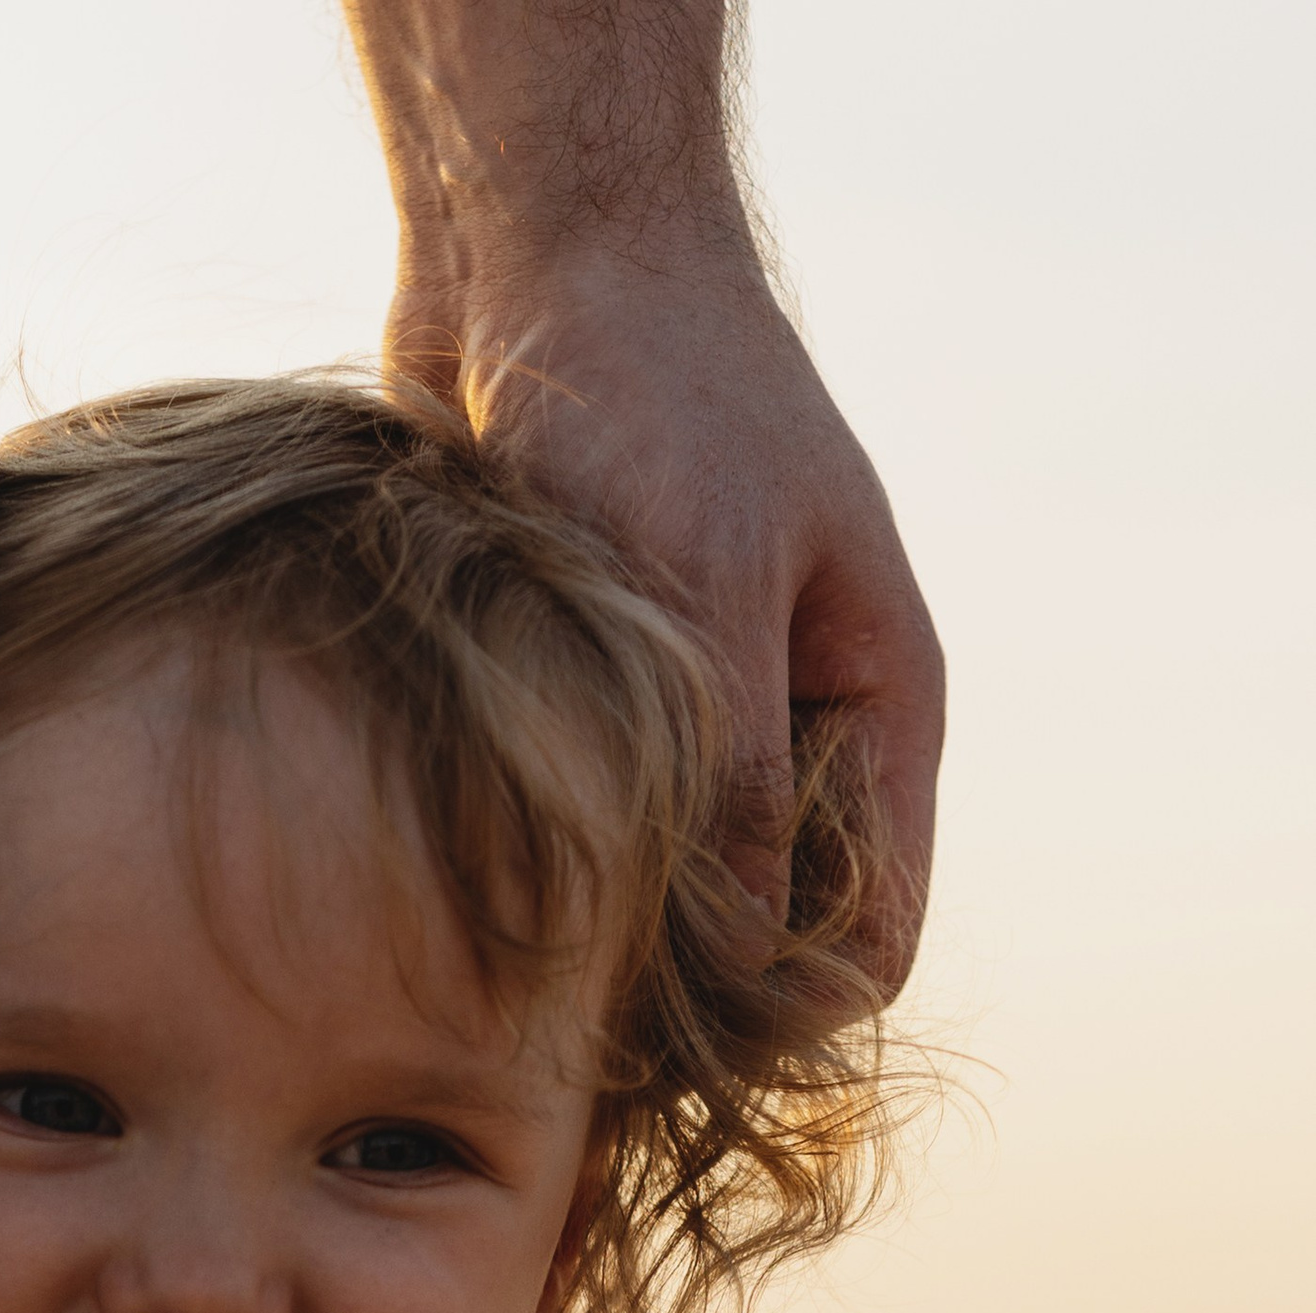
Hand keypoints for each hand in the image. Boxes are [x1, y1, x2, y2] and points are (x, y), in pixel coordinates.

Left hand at [391, 238, 943, 985]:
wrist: (540, 264)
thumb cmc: (651, 394)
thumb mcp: (710, 589)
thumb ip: (735, 781)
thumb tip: (737, 967)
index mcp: (875, 712)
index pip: (871, 944)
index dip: (785, 1016)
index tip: (671, 1035)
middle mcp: (792, 742)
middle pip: (761, 957)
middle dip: (678, 1005)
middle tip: (551, 1021)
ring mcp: (691, 736)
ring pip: (659, 919)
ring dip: (591, 946)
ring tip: (492, 954)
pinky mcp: (588, 725)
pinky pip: (578, 855)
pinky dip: (532, 880)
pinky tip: (449, 885)